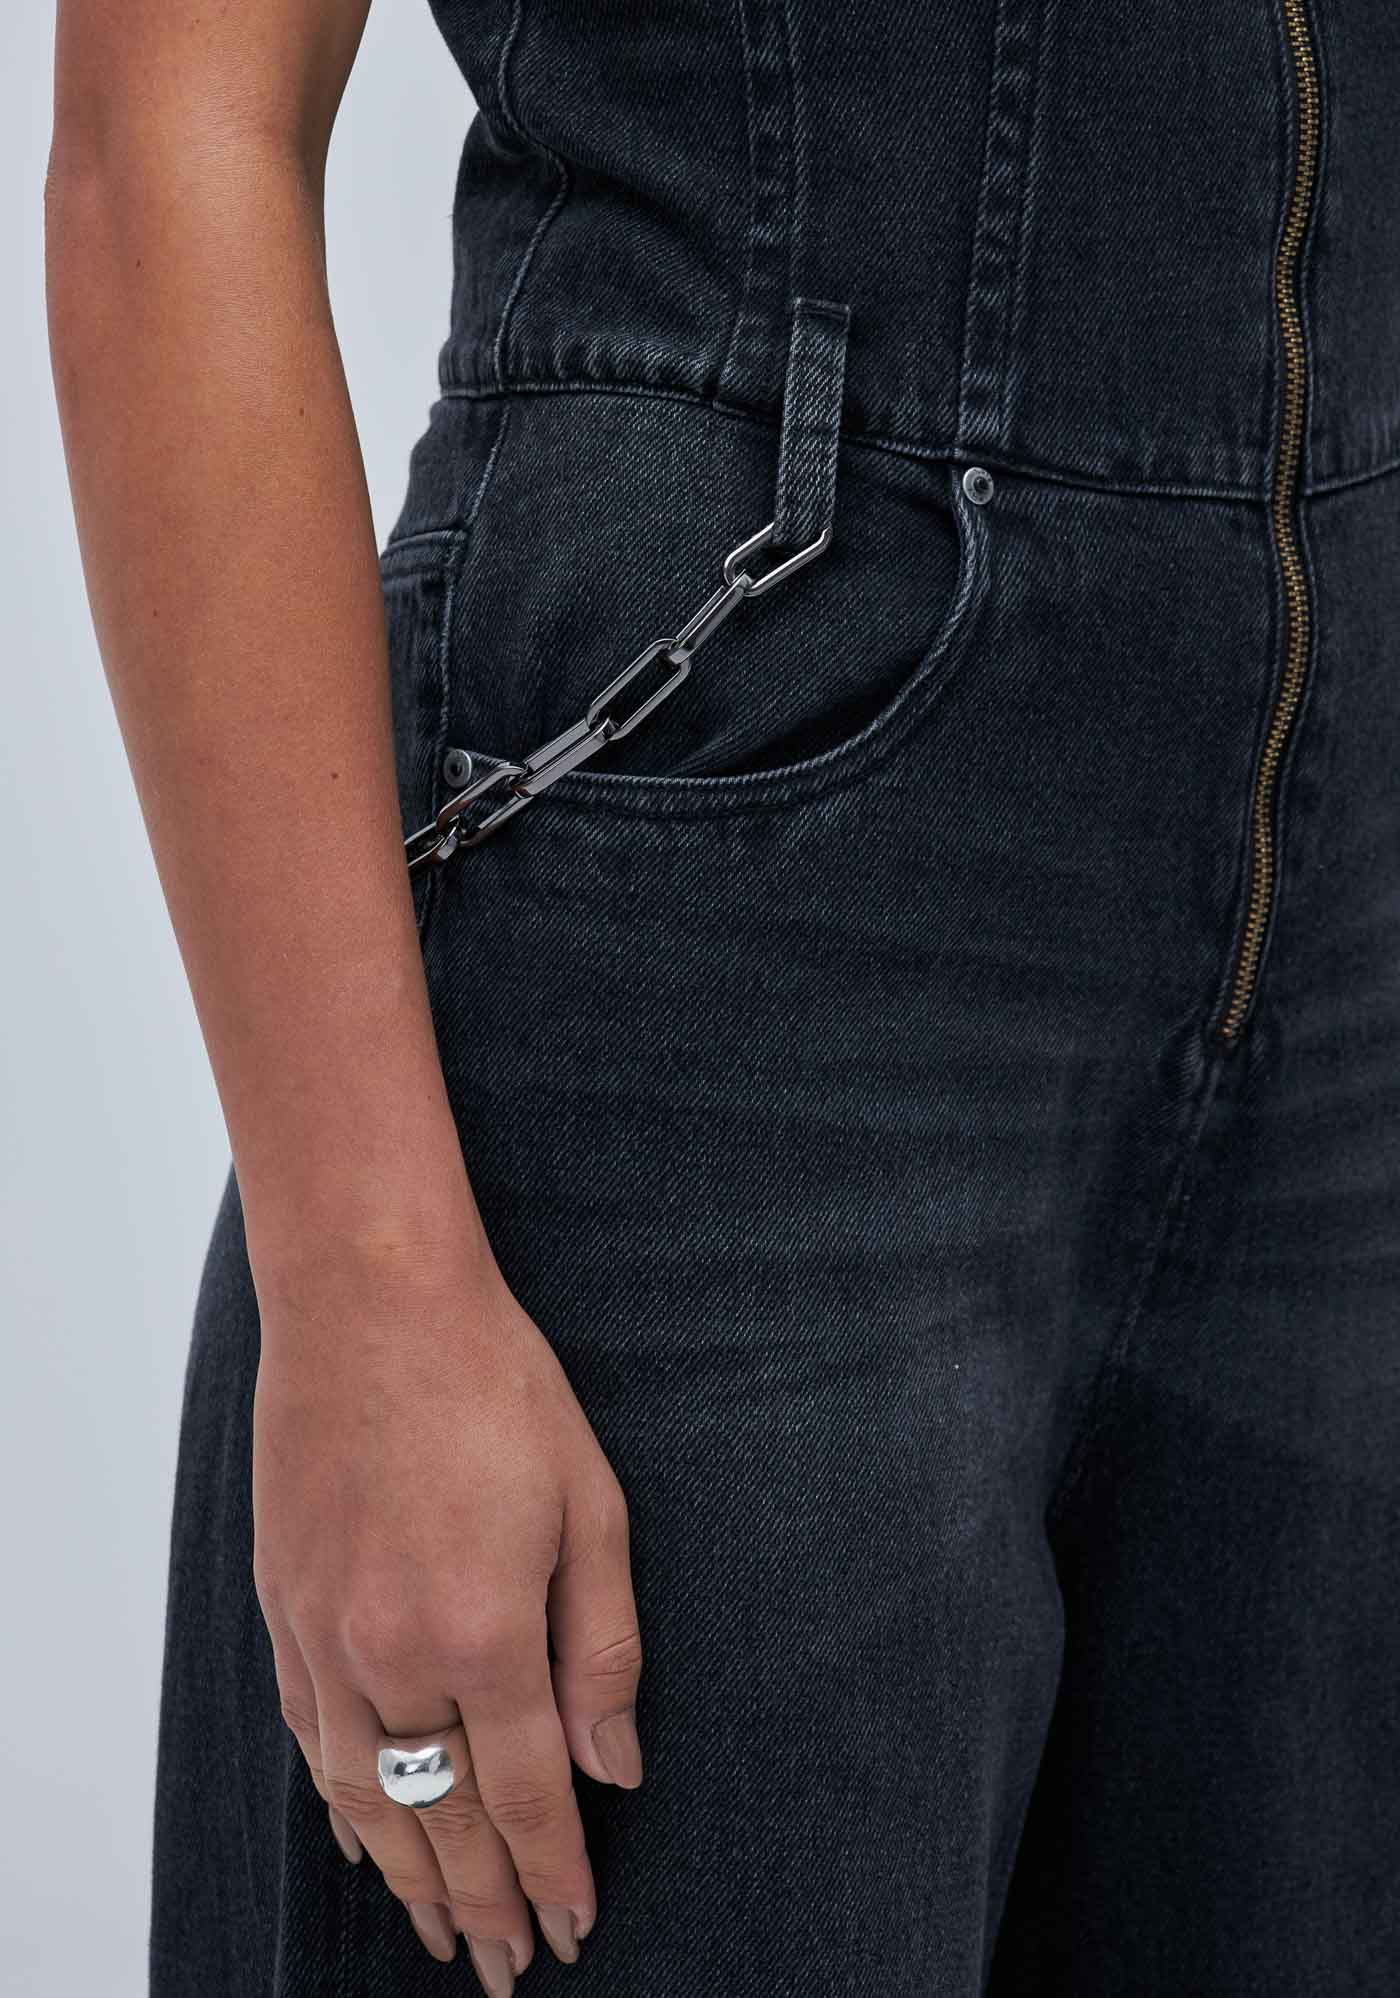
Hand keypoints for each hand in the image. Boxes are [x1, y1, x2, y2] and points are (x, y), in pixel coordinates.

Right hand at [250, 1230, 642, 1991]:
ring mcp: (326, 1637)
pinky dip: (345, 1804)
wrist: (371, 1305)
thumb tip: (618, 1763)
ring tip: (440, 1934)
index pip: (529, 1796)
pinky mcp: (284, 1609)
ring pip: (371, 1798)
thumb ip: (603, 1644)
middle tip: (507, 1966)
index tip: (572, 1931)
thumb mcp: (590, 1503)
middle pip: (446, 1817)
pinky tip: (366, 1835)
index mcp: (484, 1633)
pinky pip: (313, 1741)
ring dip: (411, 1876)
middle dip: (485, 1901)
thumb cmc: (494, 1388)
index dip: (554, 1872)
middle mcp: (395, 1656)